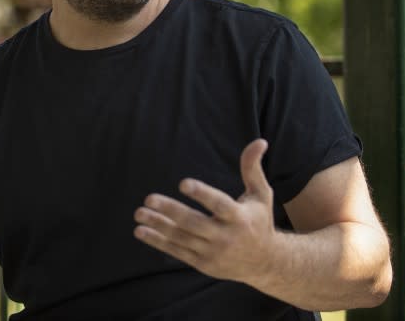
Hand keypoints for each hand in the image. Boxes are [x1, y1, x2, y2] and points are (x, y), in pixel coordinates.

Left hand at [133, 138, 278, 283]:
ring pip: (181, 237)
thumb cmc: (259, 221)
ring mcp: (213, 252)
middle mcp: (226, 237)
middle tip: (149, 199)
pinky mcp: (203, 263)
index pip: (219, 205)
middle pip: (194, 223)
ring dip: (158, 225)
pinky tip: (141, 231)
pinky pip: (177, 251)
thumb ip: (253, 169)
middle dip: (170, 210)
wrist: (265, 263)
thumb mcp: (261, 195)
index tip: (183, 183)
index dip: (202, 194)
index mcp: (239, 217)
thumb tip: (259, 141)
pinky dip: (158, 241)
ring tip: (139, 213)